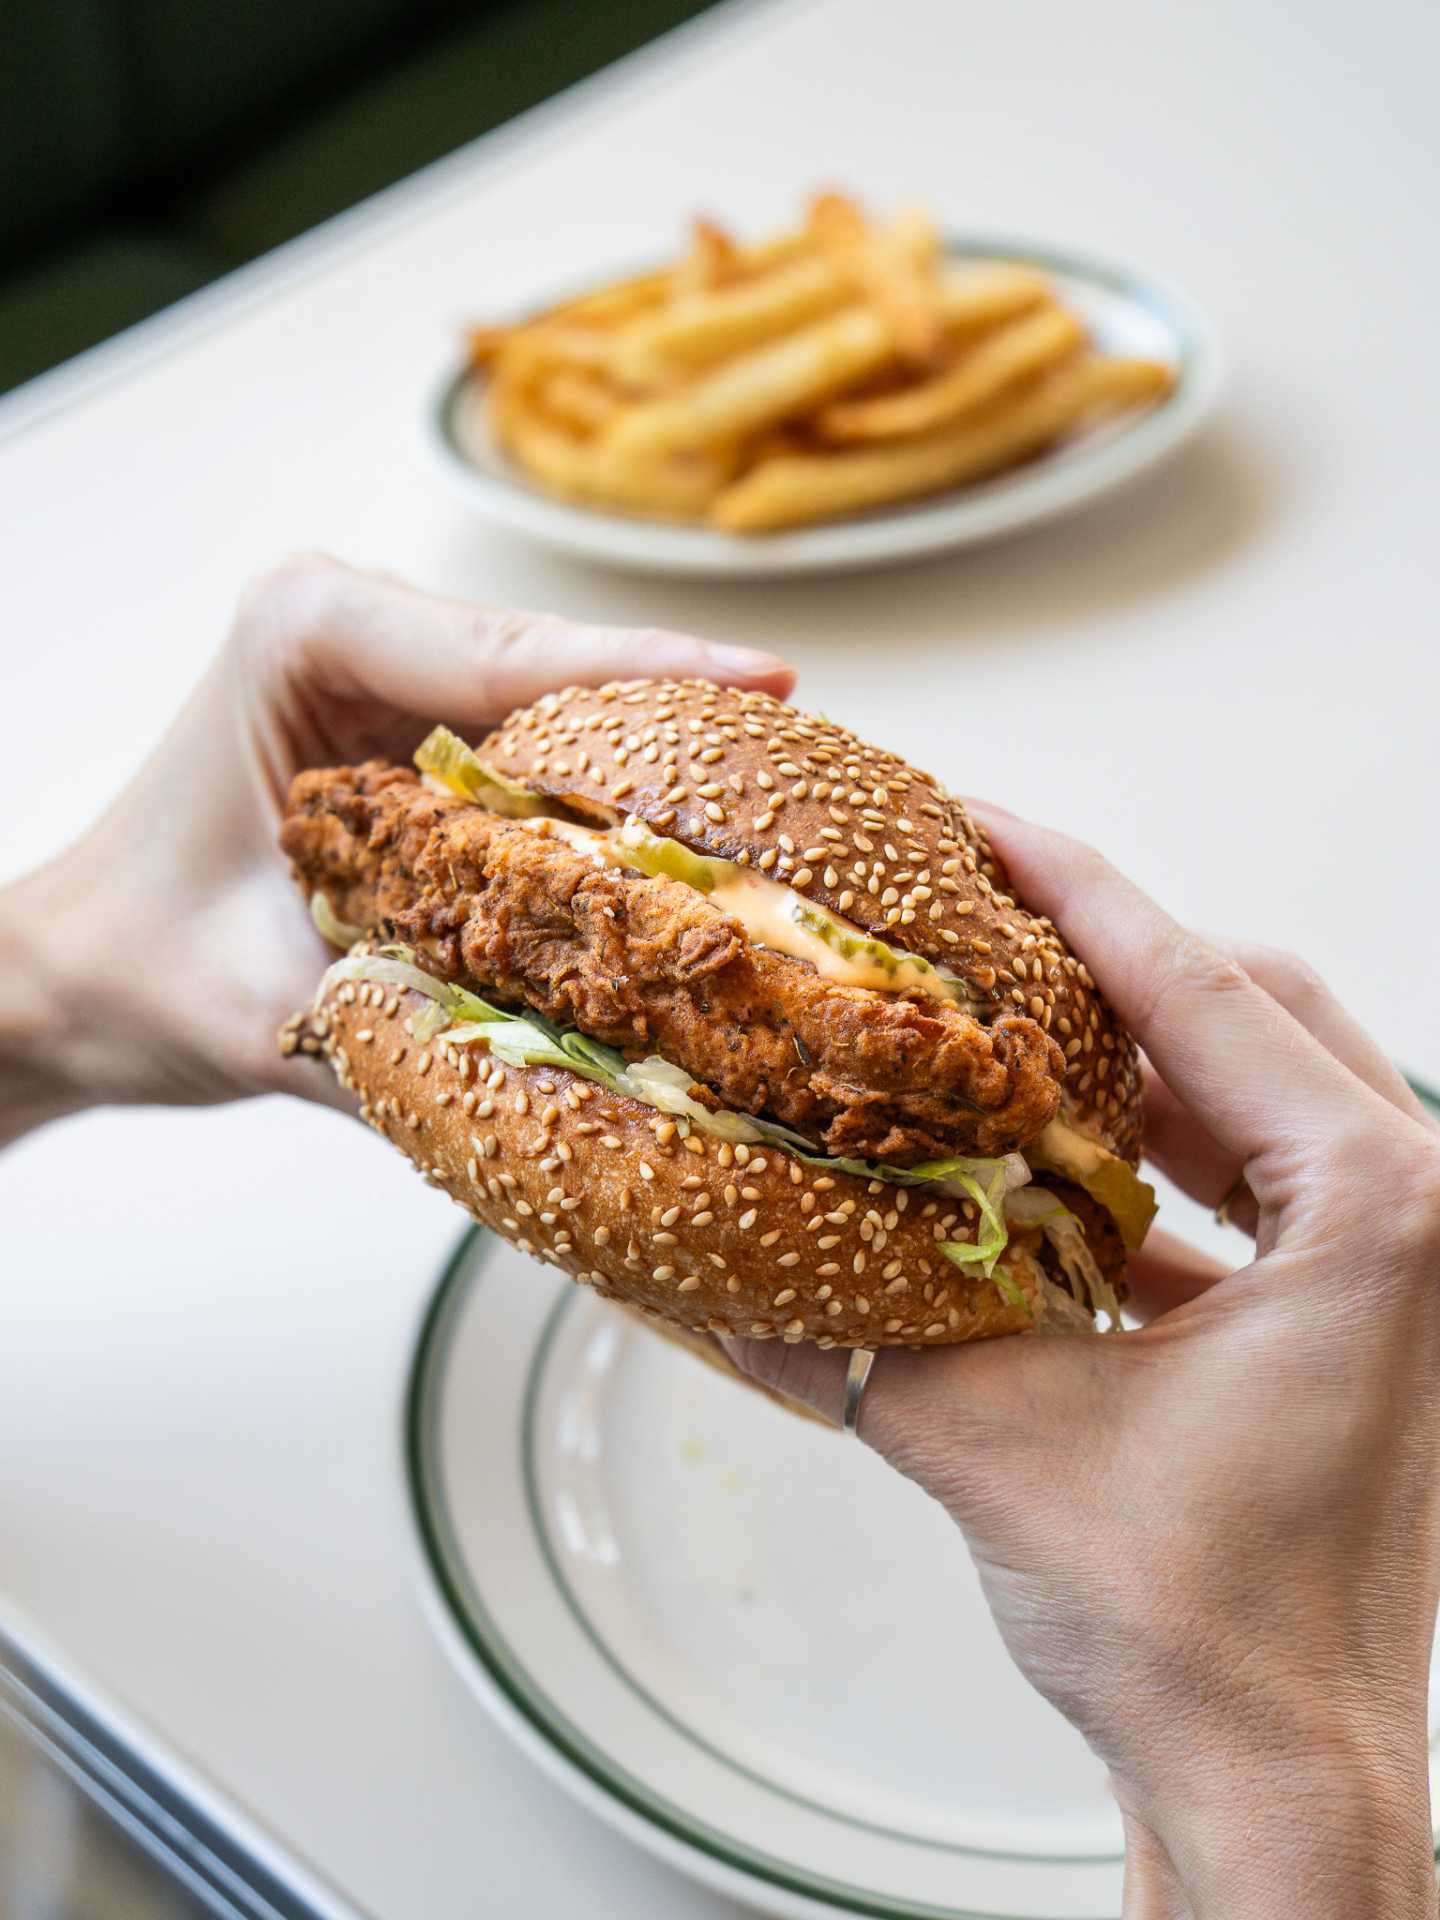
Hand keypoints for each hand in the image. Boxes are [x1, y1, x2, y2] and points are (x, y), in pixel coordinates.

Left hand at [0, 554, 792, 1146]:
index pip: (505, 653)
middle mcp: (359, 629)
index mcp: (306, 635)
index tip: (769, 687)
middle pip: (563, 667)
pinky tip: (693, 853)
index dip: (646, 674)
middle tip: (817, 774)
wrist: (85, 976)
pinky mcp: (426, 732)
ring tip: (785, 812)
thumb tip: (600, 1081)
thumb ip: (430, 1037)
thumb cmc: (141, 967)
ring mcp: (398, 675)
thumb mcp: (277, 1007)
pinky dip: (615, 808)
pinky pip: (545, 755)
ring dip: (663, 767)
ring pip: (567, 707)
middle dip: (685, 723)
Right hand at [722, 805, 1439, 1916]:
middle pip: (1250, 1005)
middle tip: (977, 919)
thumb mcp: (994, 1434)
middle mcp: (1420, 1208)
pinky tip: (1063, 1167)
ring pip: (1265, 1086)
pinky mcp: (1372, 1311)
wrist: (1280, 1773)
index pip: (1197, 985)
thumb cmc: (1193, 1630)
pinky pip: (1269, 1178)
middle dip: (1107, 957)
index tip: (978, 818)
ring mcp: (1408, 1261)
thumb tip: (712, 1258)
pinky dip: (1165, 1153)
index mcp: (1376, 1202)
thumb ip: (852, 1325)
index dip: (1072, 887)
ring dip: (1135, 1056)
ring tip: (1007, 1032)